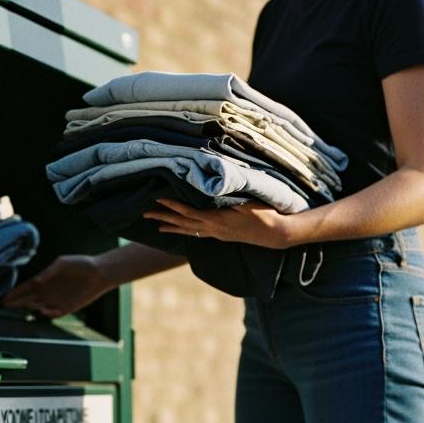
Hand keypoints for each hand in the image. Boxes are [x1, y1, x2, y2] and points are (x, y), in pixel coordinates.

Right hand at [1, 254, 111, 317]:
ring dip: (29, 309)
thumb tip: (36, 282)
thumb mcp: (61, 263)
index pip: (25, 289)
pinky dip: (46, 313)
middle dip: (15, 305)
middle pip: (27, 301)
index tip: (3, 299)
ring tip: (23, 308)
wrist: (98, 273)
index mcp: (43, 281)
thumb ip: (48, 272)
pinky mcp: (66, 308)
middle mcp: (47, 293)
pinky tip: (42, 310)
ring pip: (37, 308)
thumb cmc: (80, 264)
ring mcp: (56, 301)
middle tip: (5, 309)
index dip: (14, 294)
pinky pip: (53, 314)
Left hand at [142, 198, 306, 249]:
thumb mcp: (248, 200)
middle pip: (183, 222)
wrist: (278, 234)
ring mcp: (218, 234)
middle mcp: (214, 229)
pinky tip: (181, 231)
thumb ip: (229, 195)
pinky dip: (186, 232)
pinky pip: (199, 234)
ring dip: (172, 226)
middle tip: (144, 213)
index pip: (189, 211)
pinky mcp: (223, 236)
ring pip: (189, 230)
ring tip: (157, 225)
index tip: (157, 197)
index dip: (172, 204)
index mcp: (218, 219)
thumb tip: (212, 185)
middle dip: (164, 216)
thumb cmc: (265, 213)